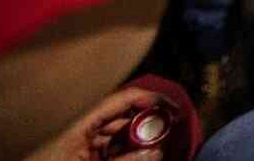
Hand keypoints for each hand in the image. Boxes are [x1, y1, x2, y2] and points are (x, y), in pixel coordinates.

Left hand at [24, 87, 169, 160]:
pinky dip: (125, 153)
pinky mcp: (80, 156)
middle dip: (148, 124)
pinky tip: (138, 157)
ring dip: (138, 142)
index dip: (150, 99)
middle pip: (123, 117)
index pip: (122, 98)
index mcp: (79, 121)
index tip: (174, 108)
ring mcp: (79, 143)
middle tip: (170, 134)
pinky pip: (109, 149)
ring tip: (155, 151)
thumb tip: (157, 152)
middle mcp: (80, 127)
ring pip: (118, 135)